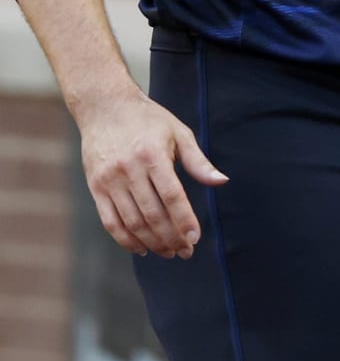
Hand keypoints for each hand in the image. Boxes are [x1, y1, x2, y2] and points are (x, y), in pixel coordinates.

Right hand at [78, 86, 227, 257]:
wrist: (106, 108)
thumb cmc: (150, 120)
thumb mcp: (179, 133)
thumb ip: (199, 161)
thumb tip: (222, 182)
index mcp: (153, 155)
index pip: (171, 196)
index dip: (184, 220)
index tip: (195, 238)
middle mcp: (129, 170)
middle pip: (152, 214)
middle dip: (171, 237)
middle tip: (185, 251)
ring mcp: (110, 181)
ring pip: (132, 222)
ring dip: (152, 242)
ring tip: (169, 252)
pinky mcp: (96, 188)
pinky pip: (110, 222)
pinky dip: (125, 240)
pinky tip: (142, 249)